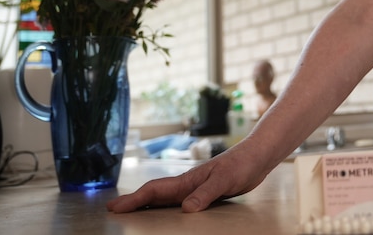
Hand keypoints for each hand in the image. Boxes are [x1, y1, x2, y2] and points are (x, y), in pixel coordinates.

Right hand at [106, 142, 268, 212]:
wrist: (257, 157)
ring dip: (148, 206)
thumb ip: (206, 194)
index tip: (114, 207)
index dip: (134, 199)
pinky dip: (167, 209)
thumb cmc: (241, 164)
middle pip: (154, 195)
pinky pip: (179, 203)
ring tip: (133, 215)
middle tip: (114, 211)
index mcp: (187, 181)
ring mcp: (195, 188)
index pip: (154, 191)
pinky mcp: (205, 193)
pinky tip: (168, 216)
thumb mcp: (224, 180)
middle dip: (134, 202)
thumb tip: (185, 210)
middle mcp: (187, 185)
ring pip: (165, 199)